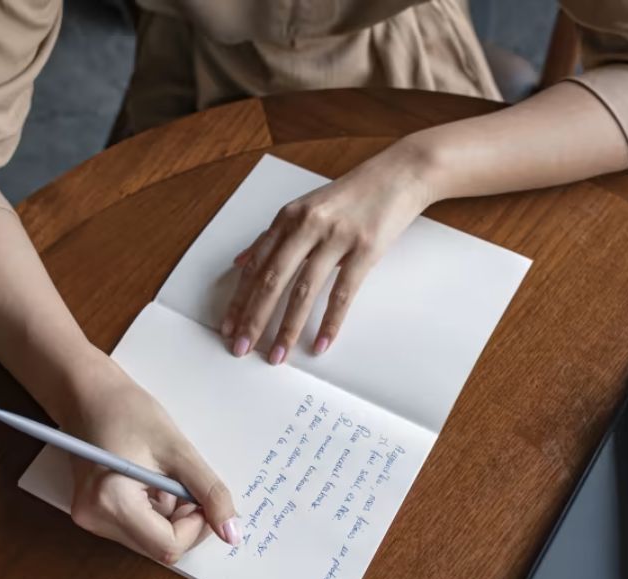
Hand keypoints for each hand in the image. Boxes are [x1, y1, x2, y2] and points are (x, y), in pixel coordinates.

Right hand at [63, 353, 240, 564]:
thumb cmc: (129, 412)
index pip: (168, 546)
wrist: (89, 394)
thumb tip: (231, 533)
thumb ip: (209, 492)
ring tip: (165, 477)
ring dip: (170, 517)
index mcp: (111, 502)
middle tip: (188, 485)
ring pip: (150, 540)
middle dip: (184, 522)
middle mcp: (95, 520)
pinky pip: (136, 528)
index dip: (196, 527)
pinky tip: (152, 481)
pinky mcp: (92, 513)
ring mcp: (90, 518)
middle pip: (158, 547)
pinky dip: (155, 512)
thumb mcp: (179, 450)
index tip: (202, 498)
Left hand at [220, 140, 433, 363]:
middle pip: (272, 280)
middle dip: (253, 319)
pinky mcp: (365, 249)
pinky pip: (342, 293)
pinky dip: (330, 322)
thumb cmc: (353, 194)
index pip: (255, 265)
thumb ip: (274, 236)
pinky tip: (320, 344)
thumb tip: (241, 261)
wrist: (400, 174)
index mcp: (289, 217)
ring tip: (278, 356)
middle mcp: (307, 225)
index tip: (227, 327)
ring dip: (287, 328)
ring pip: (304, 290)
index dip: (239, 299)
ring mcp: (336, 237)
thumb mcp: (306, 207)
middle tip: (240, 348)